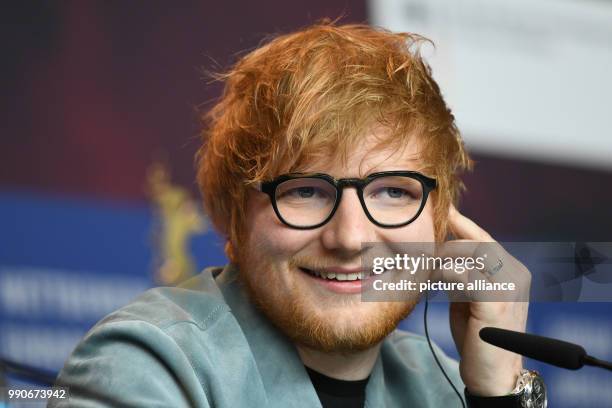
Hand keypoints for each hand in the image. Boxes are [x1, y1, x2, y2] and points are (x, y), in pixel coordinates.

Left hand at [440, 205, 530, 395]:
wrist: (492, 376)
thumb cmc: (478, 337)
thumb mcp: (468, 299)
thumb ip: (461, 275)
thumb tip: (440, 254)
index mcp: (512, 271)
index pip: (484, 238)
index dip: (460, 224)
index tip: (438, 212)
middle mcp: (515, 274)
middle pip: (478, 240)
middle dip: (448, 236)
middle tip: (422, 236)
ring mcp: (508, 287)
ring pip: (472, 253)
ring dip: (443, 254)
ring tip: (422, 260)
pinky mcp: (495, 302)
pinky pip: (464, 275)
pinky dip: (444, 273)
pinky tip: (430, 277)